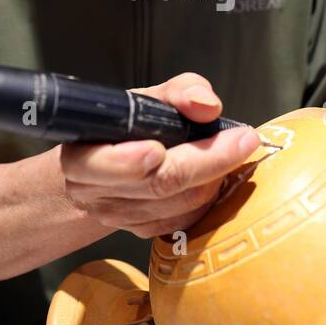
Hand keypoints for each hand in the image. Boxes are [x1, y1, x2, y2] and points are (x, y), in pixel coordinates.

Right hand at [57, 72, 261, 238]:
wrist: (106, 162)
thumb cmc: (126, 124)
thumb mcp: (147, 97)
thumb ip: (180, 92)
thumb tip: (207, 106)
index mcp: (82, 156)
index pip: (112, 164)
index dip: (132, 161)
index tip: (159, 148)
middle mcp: (93, 194)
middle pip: (158, 185)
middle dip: (205, 162)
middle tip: (243, 140)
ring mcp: (118, 218)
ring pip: (179, 205)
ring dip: (212, 178)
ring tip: (230, 151)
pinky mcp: (142, 232)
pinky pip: (185, 219)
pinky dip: (207, 196)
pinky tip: (214, 175)